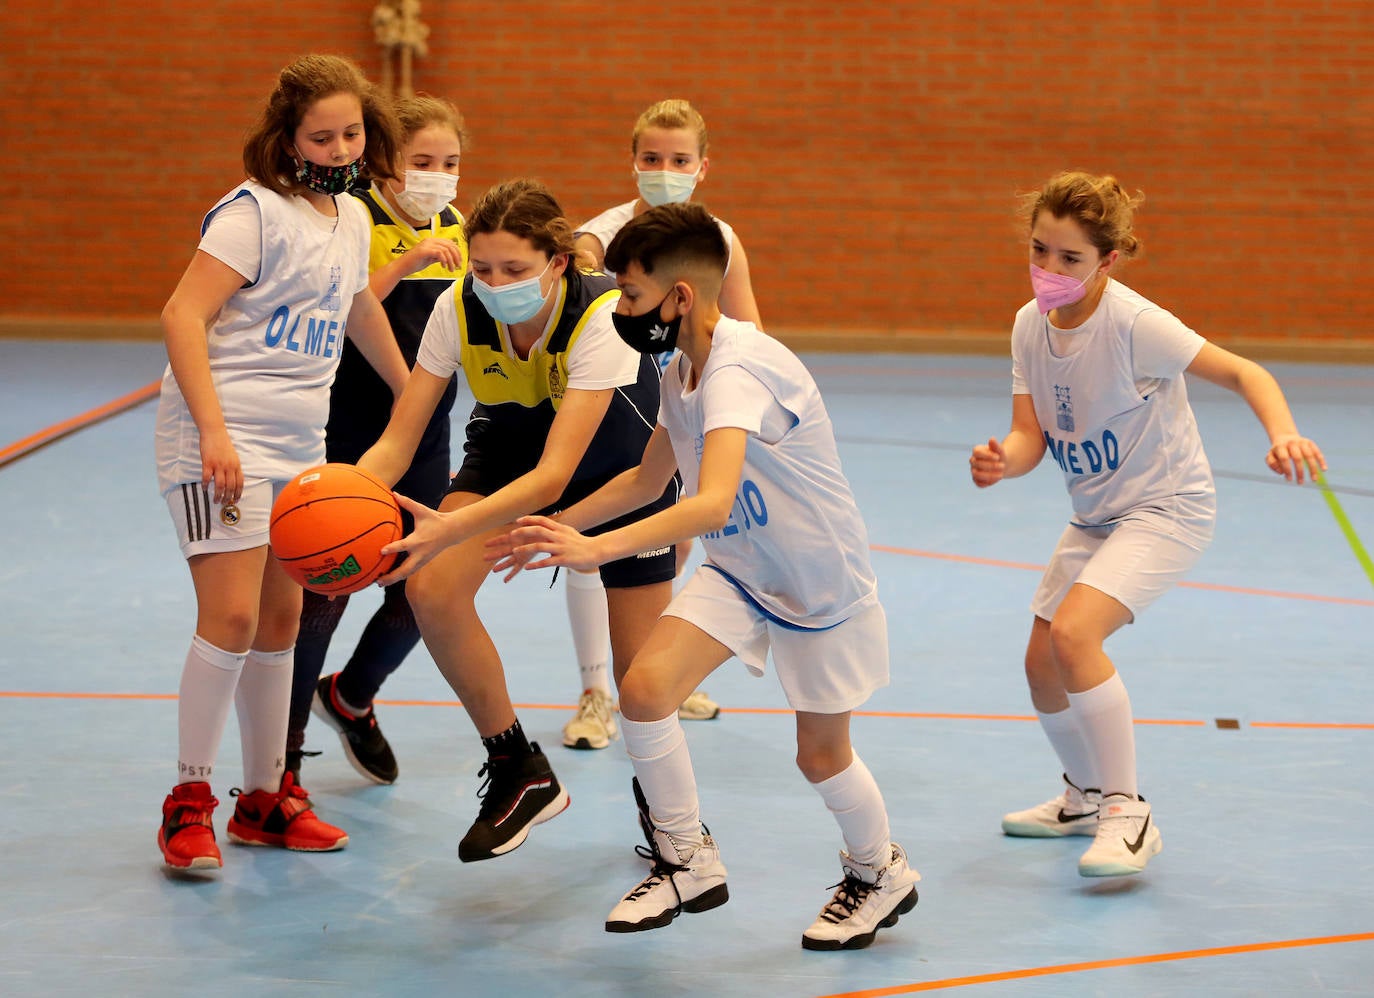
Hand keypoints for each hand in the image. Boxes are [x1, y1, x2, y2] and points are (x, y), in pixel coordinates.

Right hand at [199, 428, 242, 503]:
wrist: (214, 432)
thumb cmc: (223, 444)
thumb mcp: (233, 456)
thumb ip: (233, 468)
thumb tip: (232, 480)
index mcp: (236, 465)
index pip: (240, 483)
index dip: (238, 493)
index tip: (236, 500)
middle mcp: (229, 467)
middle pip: (230, 487)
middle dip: (228, 497)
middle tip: (224, 503)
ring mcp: (218, 465)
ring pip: (220, 485)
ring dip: (218, 495)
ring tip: (215, 500)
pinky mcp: (208, 463)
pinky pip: (207, 477)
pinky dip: (205, 485)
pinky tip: (204, 489)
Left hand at [375, 493, 451, 584]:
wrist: (452, 531)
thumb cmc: (435, 520)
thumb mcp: (422, 510)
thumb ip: (407, 503)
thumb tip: (394, 493)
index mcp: (418, 540)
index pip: (404, 546)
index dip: (393, 548)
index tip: (381, 551)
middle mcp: (420, 553)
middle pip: (405, 569)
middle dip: (392, 576)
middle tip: (378, 580)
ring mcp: (422, 560)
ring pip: (407, 573)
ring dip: (393, 579)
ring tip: (379, 583)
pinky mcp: (422, 562)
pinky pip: (409, 572)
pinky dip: (399, 576)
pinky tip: (388, 578)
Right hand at [405, 237, 463, 274]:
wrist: (402, 267)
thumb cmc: (415, 263)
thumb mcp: (430, 258)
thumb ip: (439, 255)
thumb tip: (450, 256)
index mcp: (432, 241)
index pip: (450, 243)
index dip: (457, 252)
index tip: (459, 262)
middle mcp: (430, 240)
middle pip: (450, 245)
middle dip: (456, 256)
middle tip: (458, 266)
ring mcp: (427, 244)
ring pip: (446, 250)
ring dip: (451, 261)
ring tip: (451, 269)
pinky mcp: (424, 250)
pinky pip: (439, 253)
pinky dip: (444, 260)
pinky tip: (443, 266)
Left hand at [485, 515, 603, 581]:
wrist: (597, 551)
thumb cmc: (582, 543)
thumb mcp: (569, 532)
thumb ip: (557, 529)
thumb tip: (547, 526)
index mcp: (560, 529)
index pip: (542, 520)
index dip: (528, 519)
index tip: (517, 520)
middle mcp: (559, 536)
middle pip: (538, 530)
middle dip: (523, 531)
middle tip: (511, 534)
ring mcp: (561, 548)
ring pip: (540, 546)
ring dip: (525, 548)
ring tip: (515, 551)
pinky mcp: (564, 560)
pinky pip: (547, 562)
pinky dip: (536, 565)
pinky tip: (527, 568)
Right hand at [970, 437, 1005, 487]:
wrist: (1002, 465)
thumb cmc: (1000, 456)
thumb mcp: (1000, 450)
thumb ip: (996, 445)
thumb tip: (992, 439)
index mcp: (976, 451)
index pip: (976, 452)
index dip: (987, 455)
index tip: (997, 457)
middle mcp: (973, 461)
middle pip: (977, 464)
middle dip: (991, 466)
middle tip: (1003, 466)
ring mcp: (973, 470)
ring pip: (976, 475)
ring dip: (989, 476)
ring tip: (1001, 475)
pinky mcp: (976, 480)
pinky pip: (979, 483)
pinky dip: (987, 483)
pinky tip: (997, 479)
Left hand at [1266, 434, 1326, 483]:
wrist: (1285, 437)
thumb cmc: (1278, 451)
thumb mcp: (1270, 456)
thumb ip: (1272, 464)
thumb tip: (1282, 472)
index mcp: (1280, 447)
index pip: (1284, 459)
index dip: (1287, 469)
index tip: (1289, 480)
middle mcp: (1292, 443)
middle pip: (1298, 458)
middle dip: (1300, 471)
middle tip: (1301, 483)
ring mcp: (1302, 442)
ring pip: (1309, 455)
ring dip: (1312, 468)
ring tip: (1314, 480)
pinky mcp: (1310, 443)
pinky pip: (1317, 452)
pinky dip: (1321, 460)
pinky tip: (1324, 469)